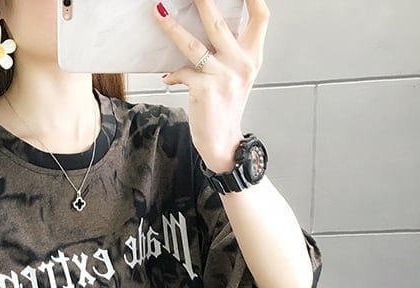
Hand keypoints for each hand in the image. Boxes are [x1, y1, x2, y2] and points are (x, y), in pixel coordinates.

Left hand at [154, 0, 269, 171]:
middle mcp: (241, 64)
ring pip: (193, 45)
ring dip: (172, 28)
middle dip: (202, 2)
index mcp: (252, 57)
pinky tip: (167, 77)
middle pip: (219, 23)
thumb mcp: (235, 76)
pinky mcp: (204, 90)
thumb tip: (203, 26)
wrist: (222, 142)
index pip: (261, 17)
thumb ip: (227, 52)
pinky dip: (172, 74)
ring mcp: (223, 77)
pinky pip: (182, 73)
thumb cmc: (226, 108)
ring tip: (158, 13)